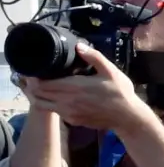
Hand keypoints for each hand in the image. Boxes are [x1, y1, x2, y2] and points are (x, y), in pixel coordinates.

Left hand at [21, 43, 152, 135]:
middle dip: (33, 85)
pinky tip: (57, 97)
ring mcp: (69, 113)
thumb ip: (94, 57)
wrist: (128, 117)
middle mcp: (67, 101)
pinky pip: (54, 111)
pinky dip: (50, 104)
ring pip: (42, 104)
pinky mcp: (73, 121)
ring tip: (42, 87)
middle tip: (35, 77)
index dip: (34, 77)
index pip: (42, 83)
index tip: (35, 70)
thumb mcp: (111, 72)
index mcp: (75, 87)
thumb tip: (79, 46)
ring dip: (38, 95)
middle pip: (38, 94)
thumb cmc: (121, 93)